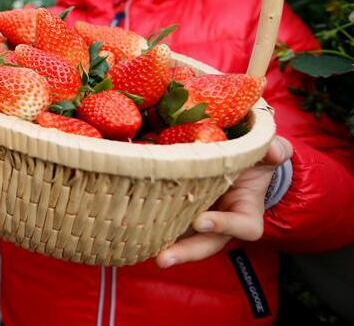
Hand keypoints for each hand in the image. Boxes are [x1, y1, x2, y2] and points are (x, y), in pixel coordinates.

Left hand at [156, 136, 292, 267]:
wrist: (237, 162)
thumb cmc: (255, 161)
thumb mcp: (269, 153)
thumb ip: (276, 151)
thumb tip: (276, 151)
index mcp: (247, 211)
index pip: (243, 226)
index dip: (225, 225)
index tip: (202, 221)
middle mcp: (222, 223)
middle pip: (207, 244)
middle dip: (187, 252)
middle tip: (163, 259)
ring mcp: (200, 221)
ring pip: (185, 240)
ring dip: (167, 248)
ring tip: (146, 254)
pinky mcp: (180, 213)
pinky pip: (168, 225)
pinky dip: (152, 229)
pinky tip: (134, 232)